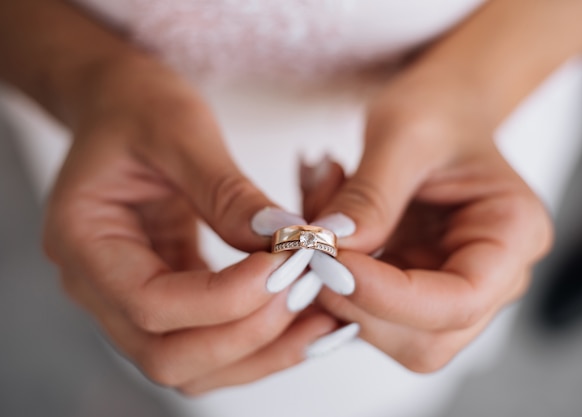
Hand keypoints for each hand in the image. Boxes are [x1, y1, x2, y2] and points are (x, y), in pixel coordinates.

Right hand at [43, 57, 336, 393]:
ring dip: (261, 349)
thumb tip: (285, 240)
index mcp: (84, 241)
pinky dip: (258, 335)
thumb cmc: (137, 106)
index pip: (150, 303)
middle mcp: (100, 287)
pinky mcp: (168, 295)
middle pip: (170, 357)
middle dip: (247, 334)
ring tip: (320, 312)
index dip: (225, 297)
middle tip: (308, 290)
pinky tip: (301, 309)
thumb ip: (226, 191)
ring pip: (195, 365)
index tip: (288, 262)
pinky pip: (211, 339)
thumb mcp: (180, 130)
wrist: (122, 106)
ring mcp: (132, 298)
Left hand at [304, 70, 552, 371]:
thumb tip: (331, 249)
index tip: (326, 262)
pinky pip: (361, 308)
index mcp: (512, 237)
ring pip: (385, 333)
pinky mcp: (408, 288)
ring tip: (317, 214)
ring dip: (334, 290)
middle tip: (309, 246)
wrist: (443, 111)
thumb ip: (371, 196)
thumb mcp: (405, 133)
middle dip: (355, 302)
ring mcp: (446, 289)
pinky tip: (321, 225)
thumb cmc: (440, 111)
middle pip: (424, 339)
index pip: (459, 301)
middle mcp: (489, 279)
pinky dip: (328, 279)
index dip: (387, 296)